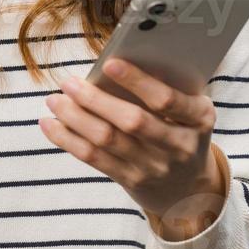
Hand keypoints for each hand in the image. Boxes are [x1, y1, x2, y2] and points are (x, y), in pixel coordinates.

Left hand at [39, 57, 228, 238]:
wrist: (189, 187)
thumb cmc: (181, 130)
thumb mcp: (188, 110)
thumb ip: (164, 86)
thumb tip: (113, 61)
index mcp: (199, 119)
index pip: (167, 100)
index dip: (137, 81)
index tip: (109, 62)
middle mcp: (180, 146)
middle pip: (132, 122)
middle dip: (95, 100)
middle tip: (68, 82)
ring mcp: (156, 167)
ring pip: (107, 141)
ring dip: (75, 118)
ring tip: (54, 100)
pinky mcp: (132, 181)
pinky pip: (94, 159)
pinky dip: (68, 140)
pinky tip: (49, 124)